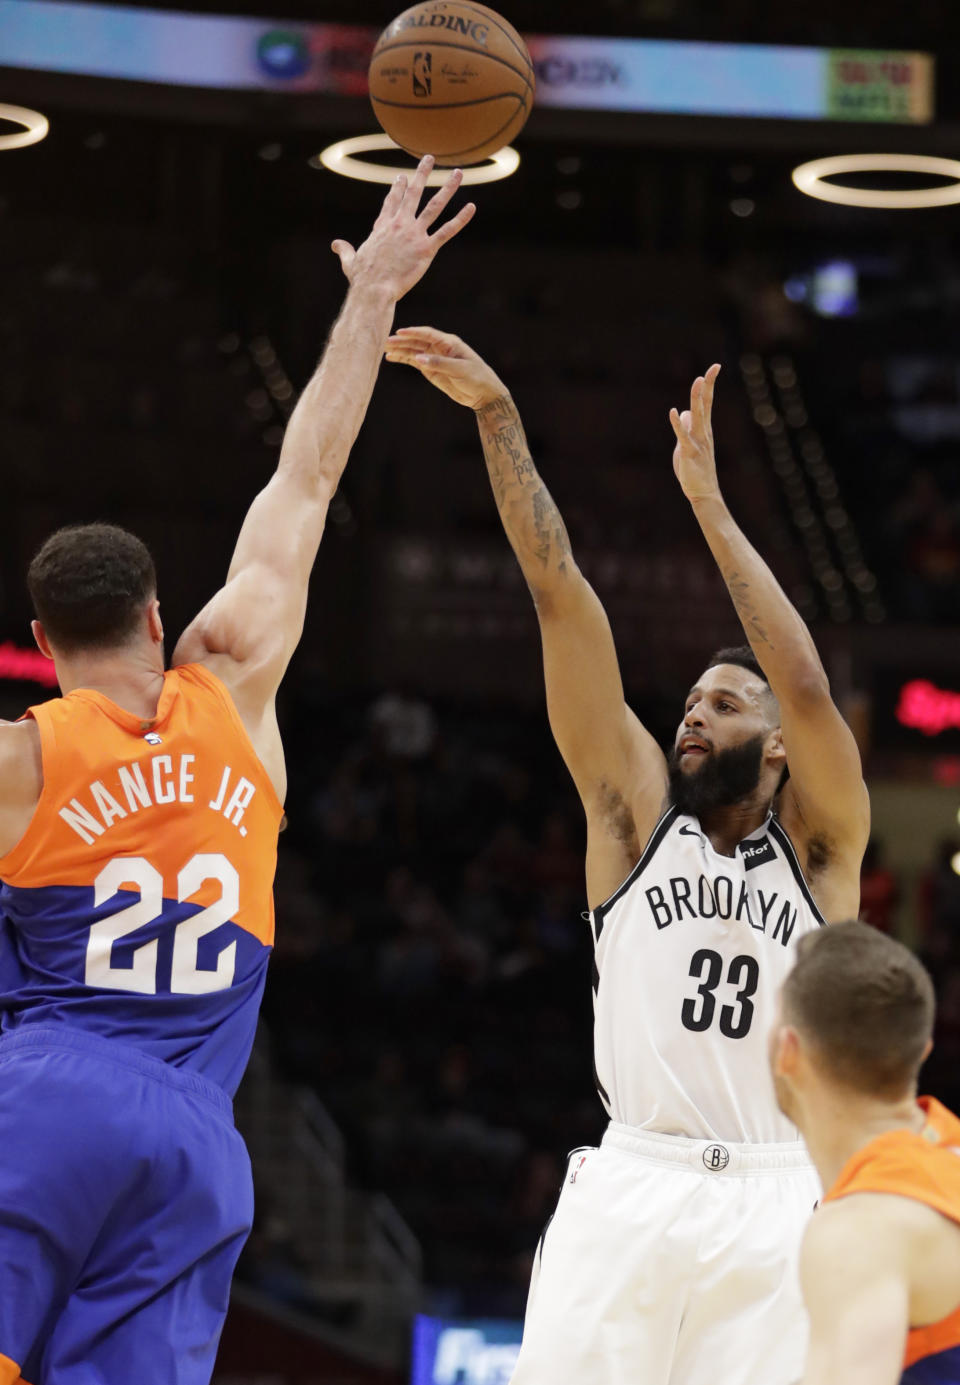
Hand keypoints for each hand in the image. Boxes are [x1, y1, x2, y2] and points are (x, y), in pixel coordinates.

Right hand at [332, 156, 475, 301]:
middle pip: (413, 193)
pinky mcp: (426, 249)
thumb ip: (345, 250)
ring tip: (458, 173)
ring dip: (448, 188)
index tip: (402, 176)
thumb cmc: (362, 279)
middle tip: (430, 158)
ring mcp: (414, 234)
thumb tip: (335, 244)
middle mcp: (399, 224)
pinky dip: (461, 219)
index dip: (397, 187)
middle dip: (422, 173)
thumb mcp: (350, 261)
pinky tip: (471, 207)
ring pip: (434, 206)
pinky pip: (447, 230)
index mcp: (382, 226)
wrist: (373, 289)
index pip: (392, 201)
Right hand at [384, 326, 506, 409]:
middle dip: (401, 341)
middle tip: (384, 341)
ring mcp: (433, 358)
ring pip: (413, 351)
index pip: (428, 334)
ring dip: (399, 349)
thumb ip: (440, 364)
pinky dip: (403, 359)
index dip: (413, 332)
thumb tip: (419, 359)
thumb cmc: (477, 378)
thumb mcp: (460, 370)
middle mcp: (439, 348)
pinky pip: (414, 361)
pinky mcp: (430, 369)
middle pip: (417, 341)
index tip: (399, 332)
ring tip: (383, 348)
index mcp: (449, 343)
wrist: (483, 394)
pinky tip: (391, 357)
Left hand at [669, 364, 722, 502]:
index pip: (708, 402)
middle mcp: (704, 432)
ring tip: (697, 381)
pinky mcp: (689, 452)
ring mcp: (698, 442)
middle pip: (706, 405)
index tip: (715, 367)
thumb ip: (686, 427)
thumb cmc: (695, 469)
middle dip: (708, 386)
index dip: (710, 384)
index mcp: (704, 429)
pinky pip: (683, 436)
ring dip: (697, 399)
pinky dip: (677, 424)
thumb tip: (683, 412)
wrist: (703, 492)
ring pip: (698, 416)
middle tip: (713, 368)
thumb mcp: (687, 444)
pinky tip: (673, 412)